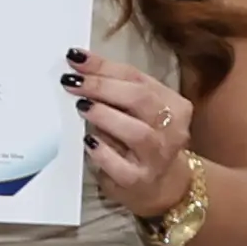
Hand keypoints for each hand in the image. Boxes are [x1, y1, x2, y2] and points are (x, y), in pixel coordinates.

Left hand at [67, 53, 192, 211]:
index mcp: (173, 104)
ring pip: (137, 132)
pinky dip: (102, 152)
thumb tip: (80, 67)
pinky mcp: (139, 181)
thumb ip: (118, 90)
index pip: (137, 78)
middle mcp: (172, 129)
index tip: (75, 58)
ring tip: (82, 107)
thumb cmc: (146, 141)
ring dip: (105, 116)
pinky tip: (88, 141)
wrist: (165, 187)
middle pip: (140, 100)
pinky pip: (120, 166)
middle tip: (73, 82)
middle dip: (102, 87)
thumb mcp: (139, 112)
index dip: (104, 66)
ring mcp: (157, 157)